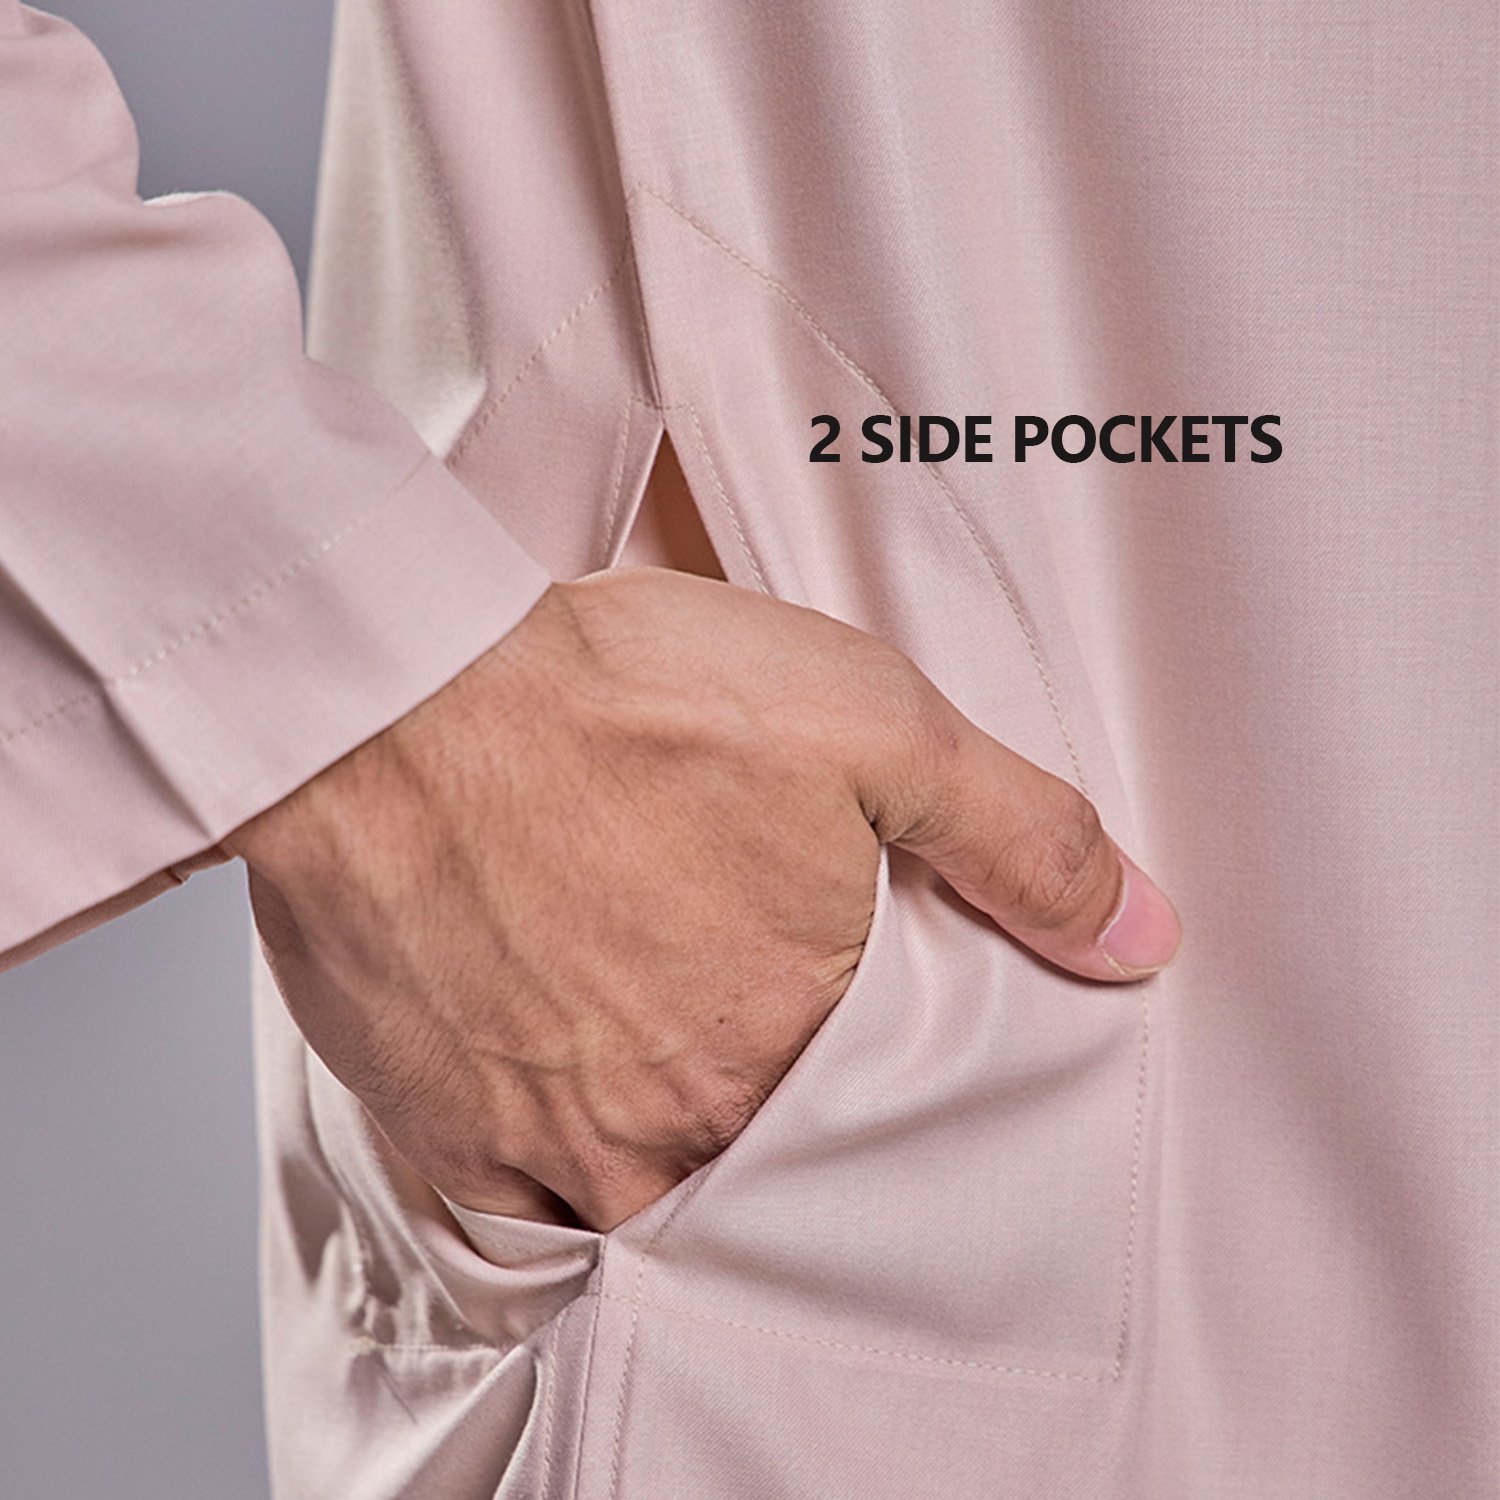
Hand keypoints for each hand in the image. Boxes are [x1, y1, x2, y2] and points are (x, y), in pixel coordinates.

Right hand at [223, 568, 1179, 1231]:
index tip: (868, 1042)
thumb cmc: (625, 701)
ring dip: (678, 1157)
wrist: (395, 701)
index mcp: (802, 1036)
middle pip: (770, 1168)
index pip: (894, 1122)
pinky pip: (529, 1214)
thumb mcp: (868, 726)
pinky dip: (562, 1183)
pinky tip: (571, 1117)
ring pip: (655, 1202)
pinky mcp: (449, 1134)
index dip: (894, 1084)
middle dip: (786, 1124)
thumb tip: (1146, 939)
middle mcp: (687, 1120)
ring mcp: (560, 1144)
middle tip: (764, 1057)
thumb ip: (1017, 838)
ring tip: (673, 1081)